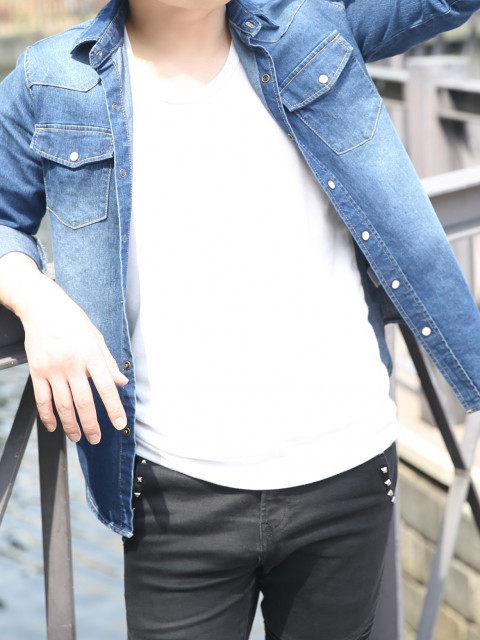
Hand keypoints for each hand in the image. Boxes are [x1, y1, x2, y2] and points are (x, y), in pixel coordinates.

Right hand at [0, 253, 127, 443]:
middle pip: (84, 402)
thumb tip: (121, 382)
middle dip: (92, 425)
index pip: (106, 388)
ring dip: (71, 425)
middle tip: (97, 439)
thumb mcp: (97, 336)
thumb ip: (109, 362)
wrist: (42, 306)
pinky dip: (48, 416)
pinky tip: (54, 426)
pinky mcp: (37, 371)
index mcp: (91, 355)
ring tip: (78, 437)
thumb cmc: (72, 320)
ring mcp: (53, 369)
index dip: (114, 409)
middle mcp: (73, 364)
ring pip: (63, 405)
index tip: (119, 424)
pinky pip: (43, 399)